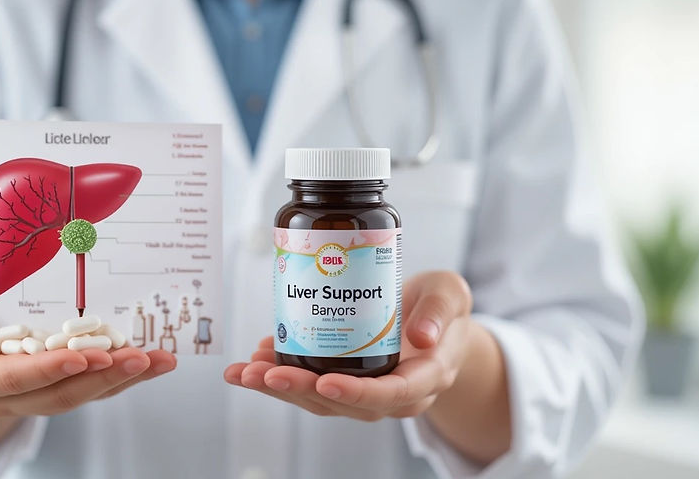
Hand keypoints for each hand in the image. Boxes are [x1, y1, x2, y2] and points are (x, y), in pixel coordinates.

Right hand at [0, 273, 176, 459]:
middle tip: (135, 356)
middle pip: (57, 394)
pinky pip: (97, 388)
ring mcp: (39, 396)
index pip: (10, 379)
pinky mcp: (64, 387)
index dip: (46, 371)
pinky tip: (157, 361)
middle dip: (99, 376)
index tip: (80, 357)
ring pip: (84, 395)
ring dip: (122, 379)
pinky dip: (128, 376)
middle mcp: (8, 397)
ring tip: (158, 359)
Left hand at [224, 271, 472, 421]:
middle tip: (262, 373)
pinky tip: (256, 357)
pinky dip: (280, 373)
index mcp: (424, 378)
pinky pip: (310, 385)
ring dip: (278, 387)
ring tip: (245, 370)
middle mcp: (392, 394)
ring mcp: (365, 391)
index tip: (325, 383)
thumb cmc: (442, 309)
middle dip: (298, 390)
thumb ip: (441, 310)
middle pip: (342, 403)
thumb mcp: (452, 295)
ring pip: (319, 399)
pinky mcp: (344, 380)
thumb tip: (423, 336)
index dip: (357, 393)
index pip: (390, 394)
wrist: (436, 322)